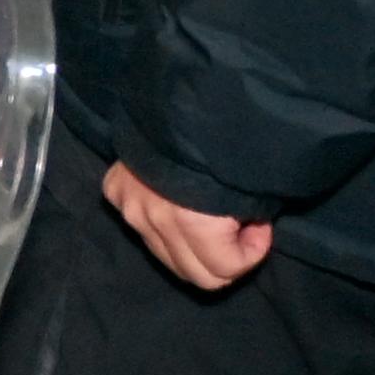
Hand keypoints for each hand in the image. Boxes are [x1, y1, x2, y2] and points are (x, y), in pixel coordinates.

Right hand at [107, 157, 272, 292]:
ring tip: (211, 219)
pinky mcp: (115, 193)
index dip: (251, 254)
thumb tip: (249, 230)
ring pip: (167, 258)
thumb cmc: (227, 141)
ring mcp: (131, 209)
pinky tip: (179, 204)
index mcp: (190, 223)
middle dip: (225, 261)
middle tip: (238, 231)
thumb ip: (248, 216)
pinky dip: (165, 226)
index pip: (221, 271)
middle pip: (194, 275)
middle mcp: (154, 222)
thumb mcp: (252, 182)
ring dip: (194, 248)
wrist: (178, 98)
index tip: (259, 226)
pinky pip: (142, 228)